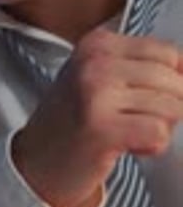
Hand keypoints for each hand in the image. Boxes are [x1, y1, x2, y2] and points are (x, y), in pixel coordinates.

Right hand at [12, 28, 182, 206]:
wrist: (36, 163)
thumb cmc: (72, 121)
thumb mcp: (99, 77)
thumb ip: (141, 67)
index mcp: (97, 44)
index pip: (167, 53)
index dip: (172, 82)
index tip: (151, 99)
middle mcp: (95, 63)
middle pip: (173, 80)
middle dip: (170, 107)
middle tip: (140, 120)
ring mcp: (96, 94)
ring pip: (171, 107)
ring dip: (160, 128)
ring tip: (131, 132)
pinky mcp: (101, 128)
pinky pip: (158, 132)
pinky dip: (153, 145)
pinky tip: (130, 146)